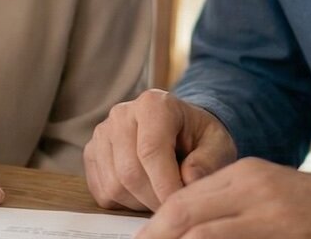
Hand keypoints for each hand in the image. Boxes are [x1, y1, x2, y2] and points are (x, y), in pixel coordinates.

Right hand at [83, 89, 238, 211]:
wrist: (182, 130)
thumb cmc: (200, 138)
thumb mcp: (218, 145)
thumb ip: (208, 161)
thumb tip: (189, 180)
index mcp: (154, 104)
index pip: (151, 151)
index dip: (165, 185)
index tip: (180, 205)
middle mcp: (122, 114)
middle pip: (129, 172)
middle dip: (154, 198)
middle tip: (174, 206)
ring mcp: (103, 133)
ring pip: (114, 185)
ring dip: (140, 202)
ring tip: (161, 195)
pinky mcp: (92, 153)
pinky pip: (102, 191)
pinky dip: (124, 202)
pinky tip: (144, 192)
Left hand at [136, 158, 310, 238]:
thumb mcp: (268, 200)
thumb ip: (229, 207)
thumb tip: (187, 230)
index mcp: (243, 172)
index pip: (184, 196)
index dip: (156, 224)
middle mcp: (249, 183)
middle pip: (183, 209)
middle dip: (154, 235)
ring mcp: (264, 206)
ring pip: (198, 228)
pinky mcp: (278, 226)